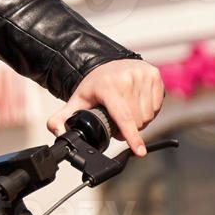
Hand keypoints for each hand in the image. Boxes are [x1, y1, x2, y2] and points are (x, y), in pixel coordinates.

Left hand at [47, 58, 163, 156]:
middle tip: (117, 122)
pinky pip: (157, 106)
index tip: (139, 152)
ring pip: (148, 115)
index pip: (123, 116)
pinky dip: (148, 111)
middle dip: (129, 129)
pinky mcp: (154, 74)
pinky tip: (137, 103)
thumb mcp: (76, 101)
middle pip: (137, 120)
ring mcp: (142, 75)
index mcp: (107, 86)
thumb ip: (61, 119)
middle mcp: (126, 78)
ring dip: (139, 121)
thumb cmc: (94, 86)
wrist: (106, 63)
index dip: (132, 136)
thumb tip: (58, 133)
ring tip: (126, 111)